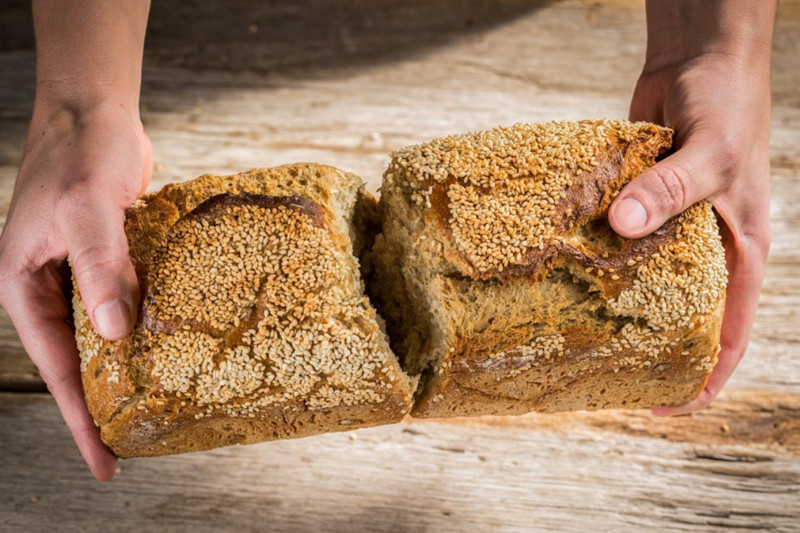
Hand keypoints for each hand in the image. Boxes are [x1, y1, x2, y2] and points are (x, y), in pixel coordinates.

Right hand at [0, 101, 151, 479]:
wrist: (97, 115)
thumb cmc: (80, 154)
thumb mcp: (86, 211)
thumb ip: (100, 269)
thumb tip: (113, 334)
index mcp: (25, 285)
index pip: (55, 367)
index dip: (80, 417)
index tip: (105, 459)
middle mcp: (52, 286)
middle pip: (79, 360)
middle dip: (105, 402)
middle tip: (138, 444)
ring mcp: (83, 273)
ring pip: (106, 333)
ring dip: (129, 365)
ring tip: (159, 405)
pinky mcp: (113, 259)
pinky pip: (128, 302)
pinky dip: (148, 325)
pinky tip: (174, 346)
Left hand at [608, 1, 775, 415]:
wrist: (698, 63)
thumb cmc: (727, 107)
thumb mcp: (712, 153)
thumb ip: (670, 191)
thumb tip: (621, 228)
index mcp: (736, 253)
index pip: (727, 334)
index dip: (703, 376)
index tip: (666, 407)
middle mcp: (700, 247)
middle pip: (675, 313)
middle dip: (646, 346)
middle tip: (599, 372)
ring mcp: (663, 226)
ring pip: (637, 277)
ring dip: (610, 299)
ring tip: (568, 329)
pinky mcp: (633, 203)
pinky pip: (611, 237)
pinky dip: (590, 251)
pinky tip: (556, 267)